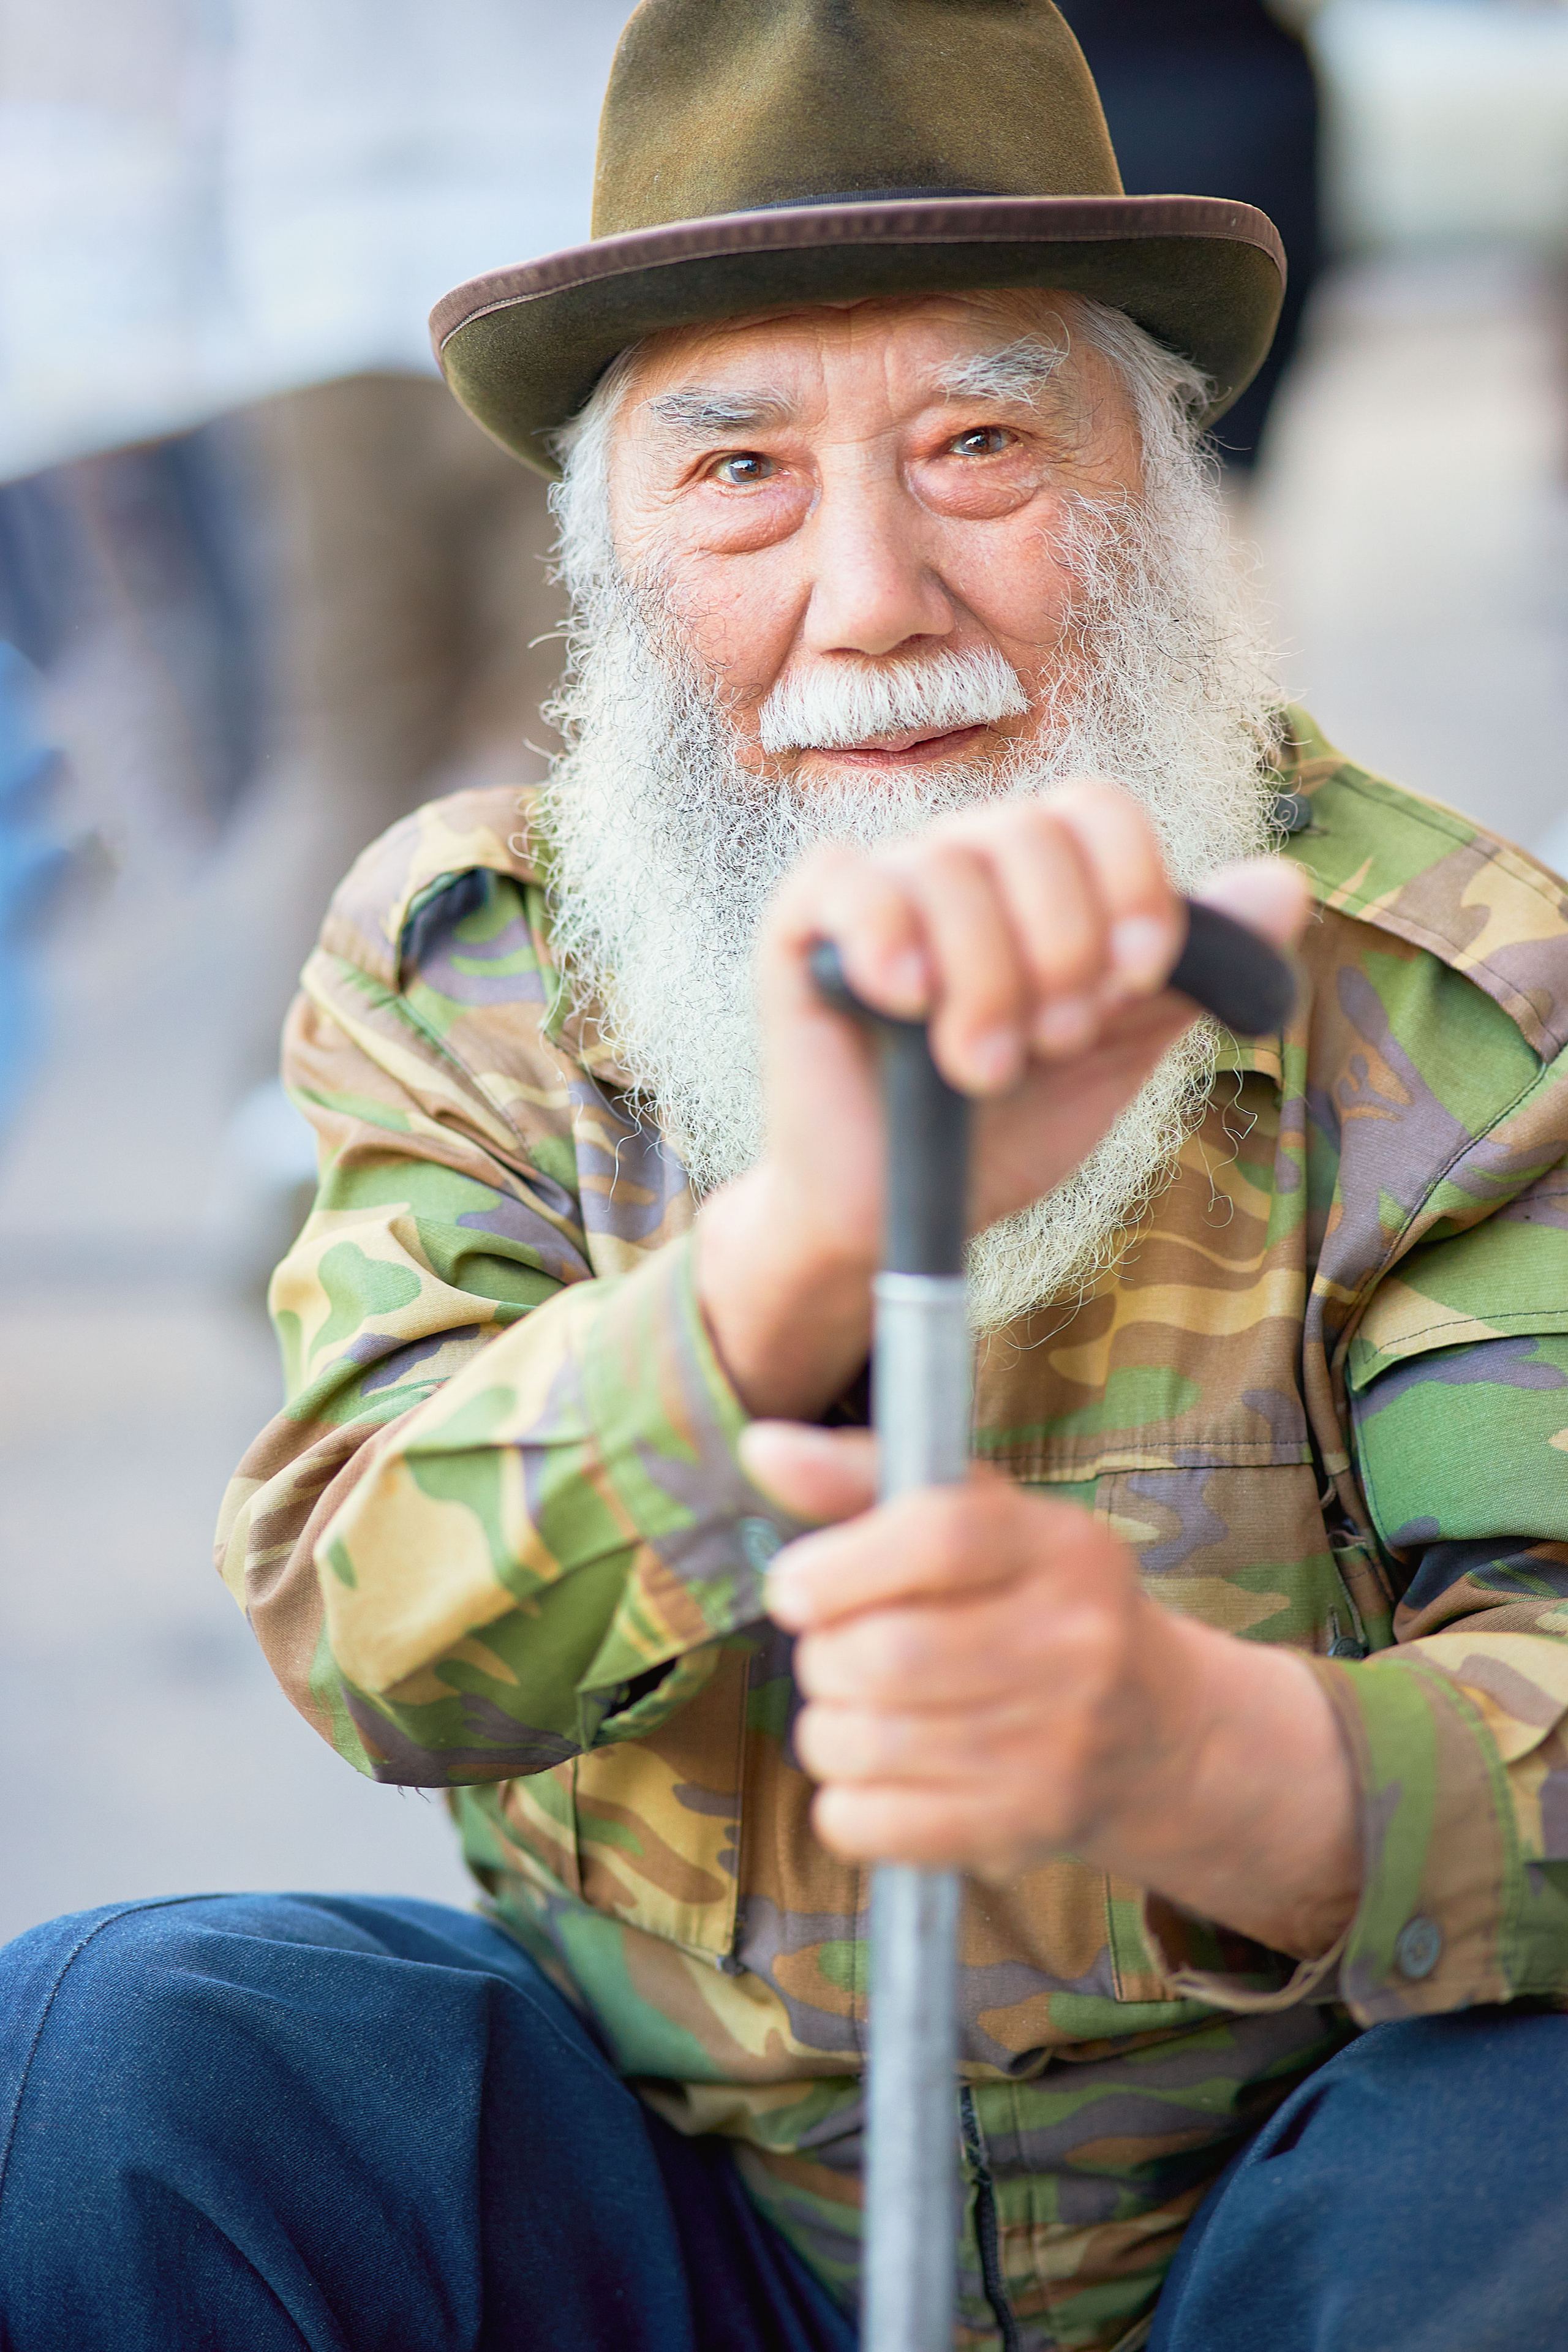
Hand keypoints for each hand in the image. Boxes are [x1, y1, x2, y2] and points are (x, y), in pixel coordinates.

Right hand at [697, 784, 1306, 1419]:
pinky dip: (888, 936)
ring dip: (988, 983)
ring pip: (950, 868)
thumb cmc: (1003, 1126)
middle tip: (1055, 1041)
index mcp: (1034, 876)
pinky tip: (908, 1003)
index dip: (1132, 885)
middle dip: (1063, 949)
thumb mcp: (1116, 1051)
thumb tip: (1285, 884)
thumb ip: (1194, 973)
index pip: (1096, 808)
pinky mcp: (801, 931)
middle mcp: (956, 862)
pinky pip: (846, 879)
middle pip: (1030, 830)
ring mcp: (878, 890)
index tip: (1140, 979)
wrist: (906, 1214)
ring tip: (982, 1069)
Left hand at [744, 1422, 1359, 1960]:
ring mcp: (1054, 1748)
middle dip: (824, 1654)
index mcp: (1064, 1548)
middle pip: (885, 1653)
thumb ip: (867, 1477)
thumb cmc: (1037, 1606)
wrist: (1160, 1738)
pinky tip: (878, 1775)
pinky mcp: (1022, 1830)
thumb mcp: (984, 1521)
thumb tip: (762, 1446)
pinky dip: (844, 1802)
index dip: (841, 1564)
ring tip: (857, 1709)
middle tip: (835, 1651)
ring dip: (826, 1726)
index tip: (792, 1587)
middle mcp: (1075, 1645)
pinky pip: (869, 1823)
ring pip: (863, 1742)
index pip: (942, 1535)